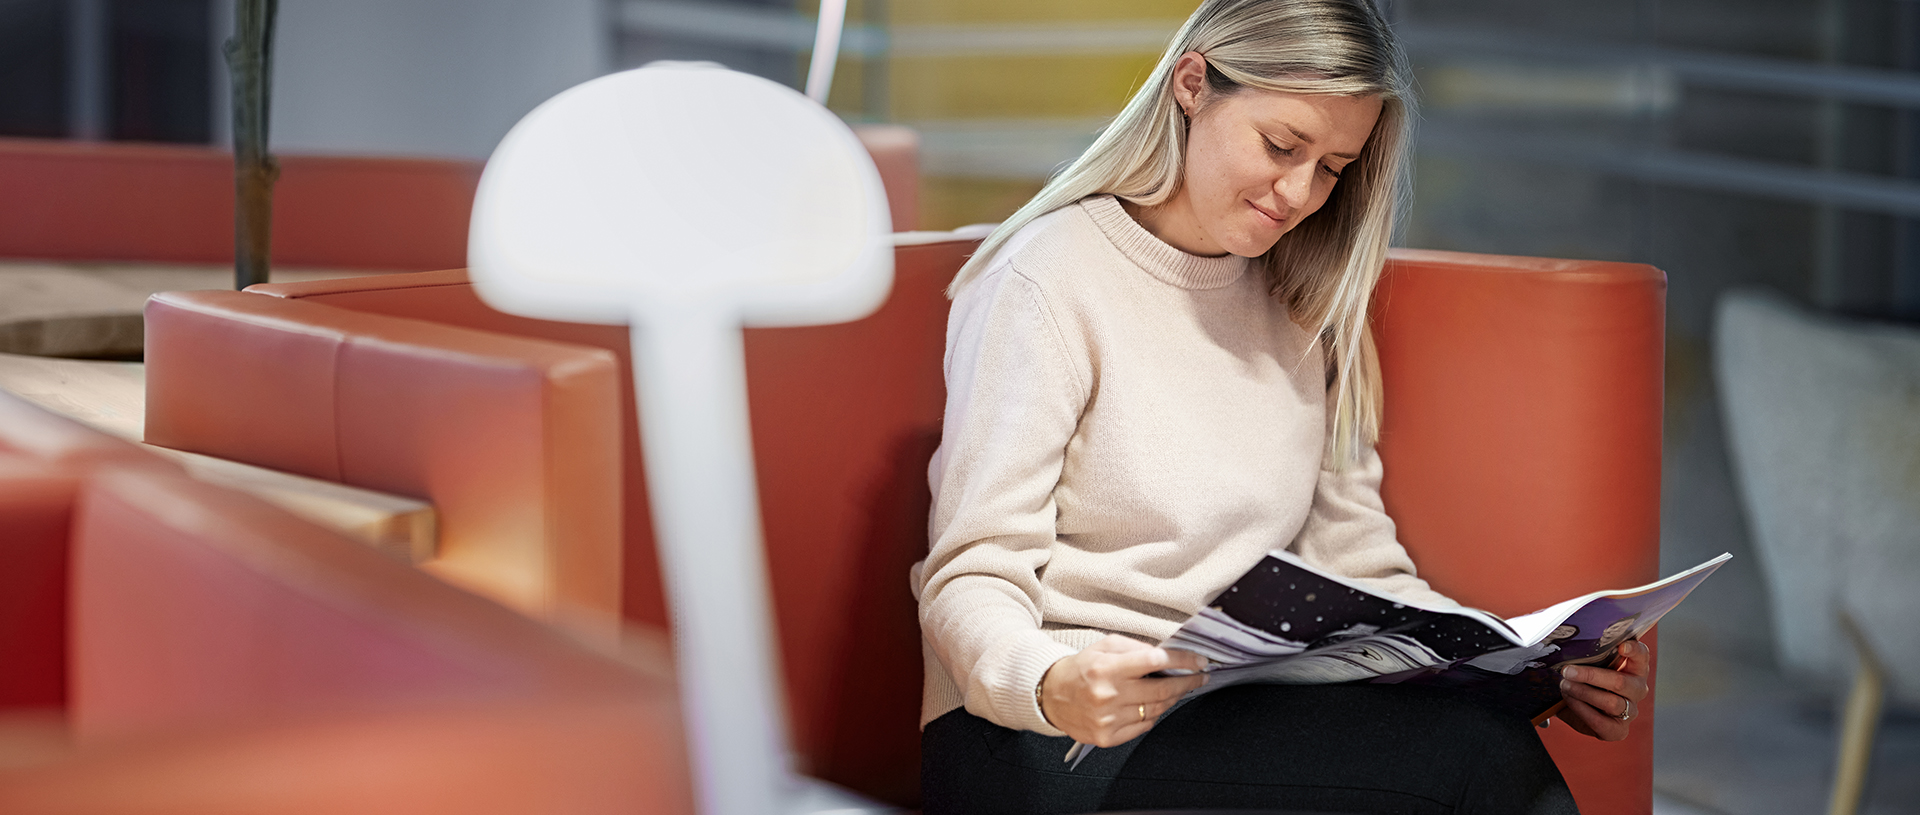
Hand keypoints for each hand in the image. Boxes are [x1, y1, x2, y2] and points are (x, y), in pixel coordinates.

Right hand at [1038, 634, 1207, 746]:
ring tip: (1179, 688)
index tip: (1199, 661)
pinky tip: (1155, 704)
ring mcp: (1108, 719)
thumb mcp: (1104, 646)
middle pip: (1162, 690)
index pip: (1154, 662)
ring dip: (1173, 698)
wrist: (1050, 695)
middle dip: (1187, 682)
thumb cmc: (1080, 669)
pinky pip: (1144, 726)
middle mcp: (1108, 695)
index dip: (1182, 661)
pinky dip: (1154, 715)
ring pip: (1156, 710)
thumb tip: (1167, 654)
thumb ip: (1135, 648)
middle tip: (1200, 676)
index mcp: (1107, 668)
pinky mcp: (1108, 737)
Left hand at [1554, 639, 1650, 740]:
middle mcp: (1636, 689)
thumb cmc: (1586, 679)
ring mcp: (1630, 711)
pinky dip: (1581, 710)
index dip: (1634, 650)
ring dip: (1583, 693)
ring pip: (1611, 703)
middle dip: (1590, 676)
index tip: (1621, 646)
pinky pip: (1600, 722)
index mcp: (1634, 668)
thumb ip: (1590, 654)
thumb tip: (1570, 645)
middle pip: (1620, 682)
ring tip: (1565, 686)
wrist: (1576, 707)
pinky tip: (1569, 701)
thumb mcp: (1589, 664)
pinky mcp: (1618, 730)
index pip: (1641, 656)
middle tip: (1567, 671)